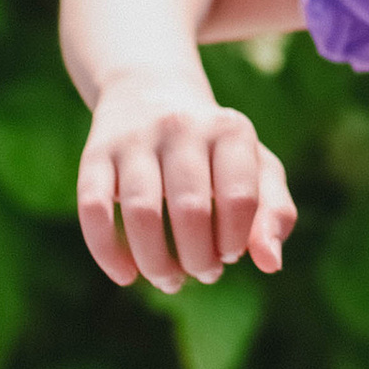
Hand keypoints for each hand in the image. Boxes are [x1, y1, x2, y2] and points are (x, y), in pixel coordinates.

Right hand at [77, 75, 294, 292]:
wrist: (150, 89)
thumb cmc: (215, 147)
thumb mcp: (257, 167)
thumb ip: (275, 212)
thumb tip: (272, 264)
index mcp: (230, 130)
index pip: (240, 199)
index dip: (236, 240)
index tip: (230, 253)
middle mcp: (182, 126)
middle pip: (190, 211)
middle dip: (199, 259)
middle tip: (202, 272)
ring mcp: (135, 138)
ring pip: (141, 213)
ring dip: (156, 263)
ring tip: (170, 279)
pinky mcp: (94, 153)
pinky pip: (93, 209)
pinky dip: (107, 252)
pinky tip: (125, 275)